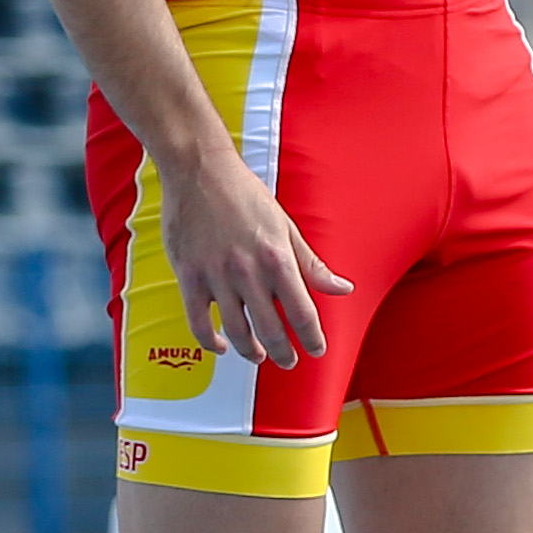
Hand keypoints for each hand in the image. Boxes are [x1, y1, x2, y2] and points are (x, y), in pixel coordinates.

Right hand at [157, 149, 352, 368]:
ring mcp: (216, 276)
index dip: (312, 338)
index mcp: (278, 259)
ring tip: (258, 357)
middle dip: (283, 352)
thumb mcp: (286, 227)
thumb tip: (343, 288)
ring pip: (235, 331)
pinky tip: (219, 346)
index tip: (317, 350)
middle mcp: (249, 272)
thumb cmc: (245, 195)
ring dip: (249, 351)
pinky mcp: (189, 276)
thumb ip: (312, 264)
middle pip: (270, 329)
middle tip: (289, 361)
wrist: (199, 170)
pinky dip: (209, 342)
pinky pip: (198, 321)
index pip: (302, 312)